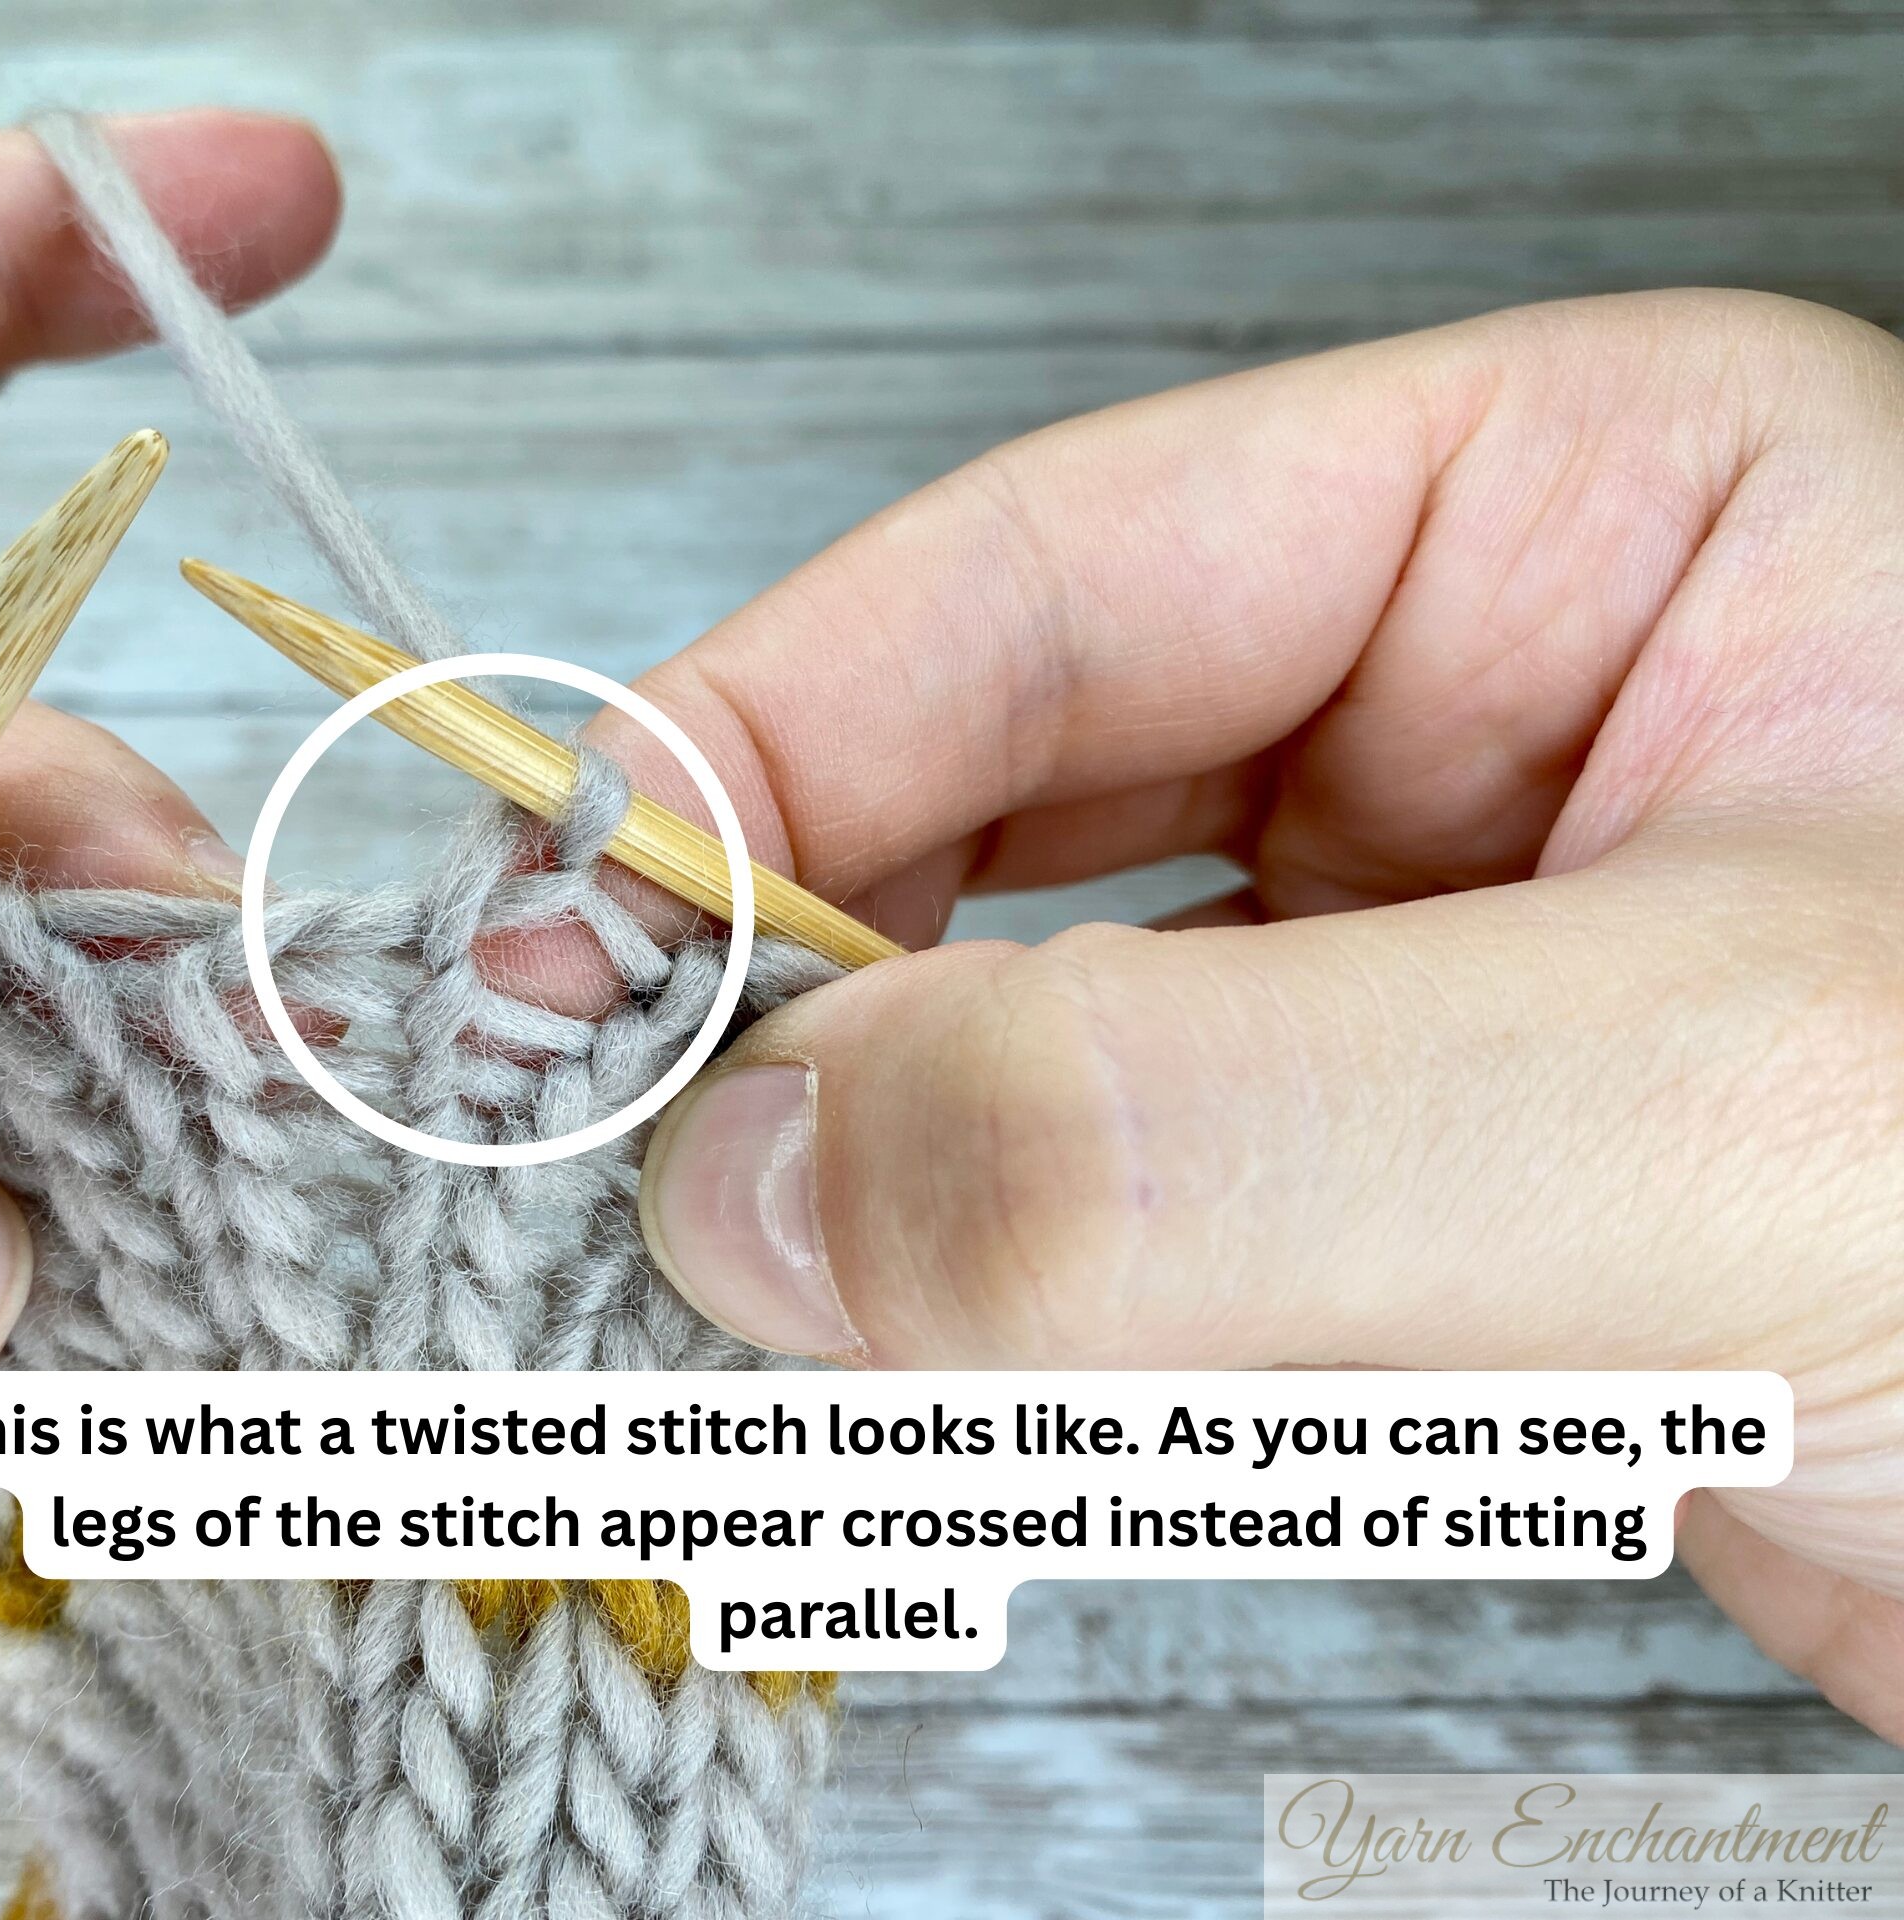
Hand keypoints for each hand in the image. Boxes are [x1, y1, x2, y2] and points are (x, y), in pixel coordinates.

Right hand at [603, 292, 1903, 1738]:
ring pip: (1035, 1030)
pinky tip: (939, 1387)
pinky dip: (1006, 1317)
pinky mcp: (1417, 1200)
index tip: (582, 953)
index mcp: (1574, 517)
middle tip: (623, 1162)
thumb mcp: (1730, 1120)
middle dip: (808, 987)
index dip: (768, 748)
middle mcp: (1480, 718)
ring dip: (888, 1175)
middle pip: (1003, 797)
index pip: (1042, 574)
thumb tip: (764, 1179)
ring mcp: (1432, 968)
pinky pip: (1125, 1220)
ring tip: (767, 1303)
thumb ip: (1212, 1135)